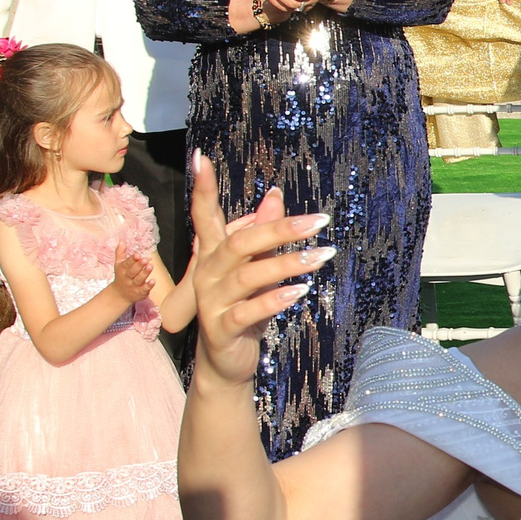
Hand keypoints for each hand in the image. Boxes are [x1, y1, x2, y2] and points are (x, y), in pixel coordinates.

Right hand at [110, 252, 153, 309]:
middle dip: (139, 265)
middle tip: (145, 259)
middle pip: (132, 271)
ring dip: (145, 273)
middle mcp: (127, 278)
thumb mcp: (119, 264)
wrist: (120, 295)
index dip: (132, 259)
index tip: (137, 255)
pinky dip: (148, 286)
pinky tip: (153, 281)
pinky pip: (144, 289)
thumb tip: (121, 241)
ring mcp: (134, 285)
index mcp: (122, 269)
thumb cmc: (122, 276)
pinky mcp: (140, 292)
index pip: (127, 264)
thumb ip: (120, 253)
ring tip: (150, 266)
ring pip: (139, 279)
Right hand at [187, 154, 332, 390]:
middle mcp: (207, 274)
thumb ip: (264, 235)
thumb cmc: (245, 309)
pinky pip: (247, 311)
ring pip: (248, 277)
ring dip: (287, 264)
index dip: (202, 188)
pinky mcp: (220, 329)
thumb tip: (275, 194)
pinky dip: (274, 300)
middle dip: (279, 229)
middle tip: (318, 220)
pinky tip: (300, 291)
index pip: (204, 216)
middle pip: (240, 243)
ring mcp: (211, 302)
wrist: (226, 362)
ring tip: (320, 256)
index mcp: (213, 255)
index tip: (200, 157)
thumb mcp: (257, 270)